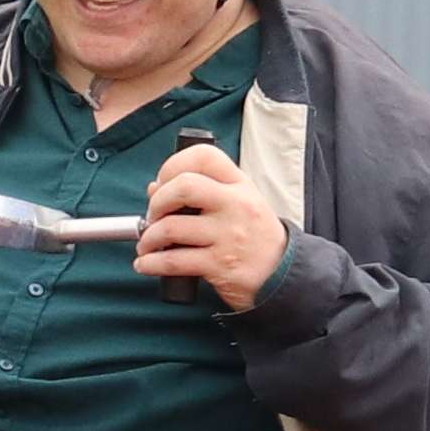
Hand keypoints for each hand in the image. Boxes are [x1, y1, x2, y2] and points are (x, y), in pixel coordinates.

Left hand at [134, 142, 285, 312]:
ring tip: (148, 243)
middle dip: (157, 202)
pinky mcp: (219, 265)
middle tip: (153, 216)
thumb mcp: (239, 203)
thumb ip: (202, 191)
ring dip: (149, 237)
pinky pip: (173, 261)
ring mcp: (228, 235)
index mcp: (239, 185)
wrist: (282, 274)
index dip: (173, 165)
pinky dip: (150, 263)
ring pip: (171, 227)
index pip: (204, 156)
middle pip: (183, 186)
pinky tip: (146, 263)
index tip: (162, 181)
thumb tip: (154, 188)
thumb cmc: (254, 236)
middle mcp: (235, 205)